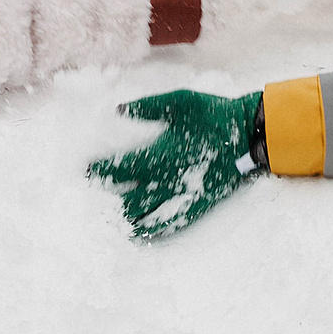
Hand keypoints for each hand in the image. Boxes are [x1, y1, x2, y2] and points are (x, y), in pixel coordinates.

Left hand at [89, 89, 262, 239]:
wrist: (250, 138)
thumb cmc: (215, 115)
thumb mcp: (181, 102)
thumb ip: (149, 107)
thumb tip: (119, 109)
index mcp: (160, 155)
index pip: (118, 169)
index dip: (97, 172)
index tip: (82, 171)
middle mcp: (166, 181)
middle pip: (124, 199)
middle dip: (103, 200)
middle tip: (87, 199)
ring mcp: (180, 197)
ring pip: (142, 217)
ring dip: (121, 219)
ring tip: (106, 219)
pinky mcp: (194, 206)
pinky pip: (166, 225)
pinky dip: (147, 230)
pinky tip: (136, 231)